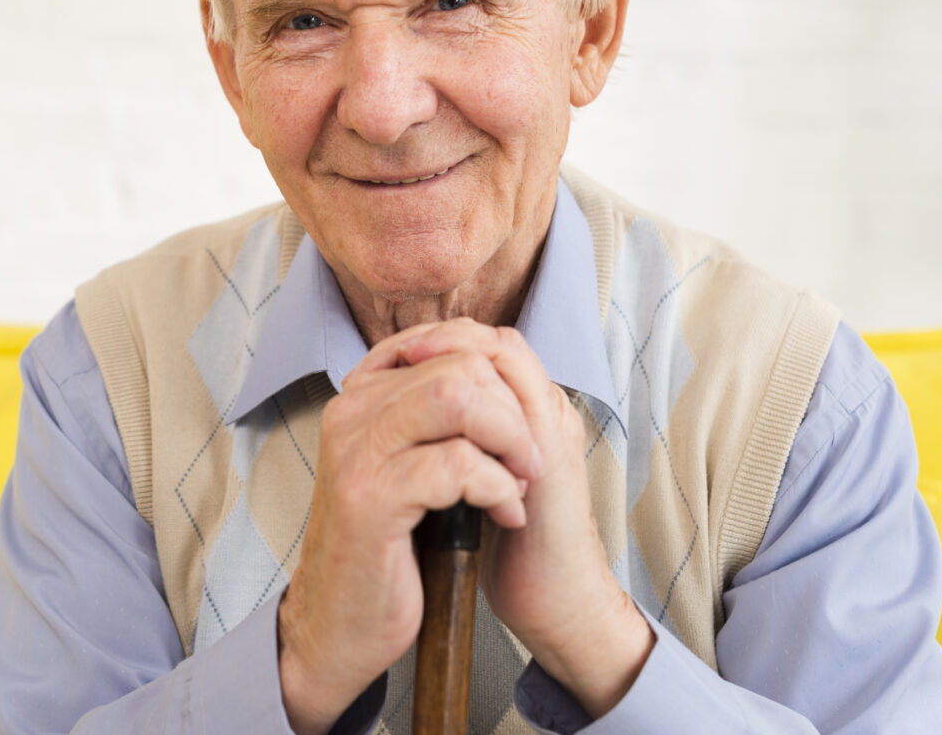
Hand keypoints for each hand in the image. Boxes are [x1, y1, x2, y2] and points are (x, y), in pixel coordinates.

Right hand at [277, 319, 542, 734]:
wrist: (341, 627)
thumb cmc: (387, 551)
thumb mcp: (408, 468)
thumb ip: (434, 419)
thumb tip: (493, 373)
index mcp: (362, 399)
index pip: (448, 347)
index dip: (501, 386)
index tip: (516, 434)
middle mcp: (352, 414)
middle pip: (459, 364)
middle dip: (512, 412)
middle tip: (527, 462)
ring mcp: (357, 453)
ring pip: (458, 398)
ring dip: (509, 441)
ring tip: (519, 483)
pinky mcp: (370, 498)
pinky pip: (458, 463)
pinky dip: (499, 489)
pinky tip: (504, 517)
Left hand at [399, 321, 655, 717]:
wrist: (555, 603)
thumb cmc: (509, 551)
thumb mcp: (470, 487)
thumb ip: (451, 447)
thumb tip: (396, 430)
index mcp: (525, 416)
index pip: (479, 347)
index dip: (431, 342)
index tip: (385, 358)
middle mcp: (542, 409)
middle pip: (488, 338)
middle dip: (433, 339)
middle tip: (391, 356)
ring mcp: (550, 423)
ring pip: (501, 352)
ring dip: (448, 353)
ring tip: (405, 368)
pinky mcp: (551, 449)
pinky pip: (513, 389)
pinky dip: (467, 383)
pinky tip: (430, 401)